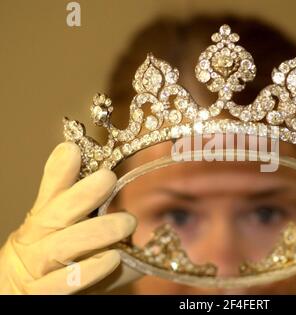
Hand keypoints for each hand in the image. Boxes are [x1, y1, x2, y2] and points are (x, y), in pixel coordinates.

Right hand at [0, 142, 137, 293]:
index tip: (72, 149)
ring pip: (61, 248)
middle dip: (80, 195)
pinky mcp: (40, 296)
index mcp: (40, 223)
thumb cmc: (48, 261)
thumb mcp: (62, 230)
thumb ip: (82, 211)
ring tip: (126, 222)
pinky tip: (113, 259)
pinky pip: (64, 285)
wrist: (16, 294)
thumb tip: (95, 176)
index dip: (57, 172)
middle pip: (52, 216)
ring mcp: (35, 271)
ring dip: (96, 232)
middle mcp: (34, 243)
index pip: (48, 194)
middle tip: (107, 178)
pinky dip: (90, 270)